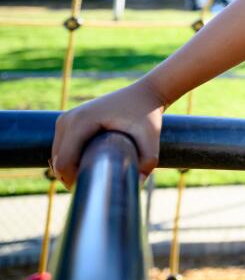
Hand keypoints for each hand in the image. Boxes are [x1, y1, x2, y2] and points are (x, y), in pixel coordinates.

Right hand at [51, 80, 165, 188]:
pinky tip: (90, 162)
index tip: (96, 185)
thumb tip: (136, 184)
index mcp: (82, 121)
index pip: (64, 162)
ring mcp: (65, 118)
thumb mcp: (151, 138)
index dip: (74, 180)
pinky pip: (60, 148)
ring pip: (57, 156)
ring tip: (97, 171)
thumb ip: (147, 162)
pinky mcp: (68, 120)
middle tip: (99, 181)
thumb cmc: (148, 115)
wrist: (145, 94)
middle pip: (58, 161)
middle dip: (72, 177)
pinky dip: (70, 159)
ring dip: (70, 169)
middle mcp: (68, 118)